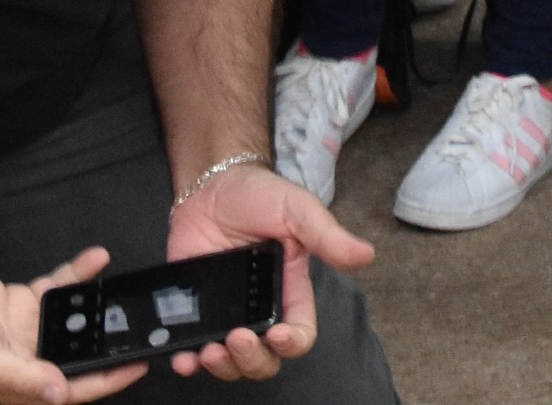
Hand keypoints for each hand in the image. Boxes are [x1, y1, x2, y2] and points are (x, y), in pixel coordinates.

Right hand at [0, 246, 144, 403]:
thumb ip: (20, 377)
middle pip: (77, 355)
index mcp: (17, 386)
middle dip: (107, 341)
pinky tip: (94, 261)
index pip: (71, 389)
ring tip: (119, 289)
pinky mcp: (22, 302)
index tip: (138, 366)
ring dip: (94, 304)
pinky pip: (57, 290)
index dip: (106, 381)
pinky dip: (76, 276)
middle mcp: (26, 361)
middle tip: (139, 323)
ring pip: (71, 320)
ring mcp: (25, 331)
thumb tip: (60, 392)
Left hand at [168, 165, 373, 380]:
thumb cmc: (260, 194)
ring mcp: (226, 312)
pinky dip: (186, 361)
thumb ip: (327, 235)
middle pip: (264, 358)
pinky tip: (184, 358)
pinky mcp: (195, 309)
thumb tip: (367, 255)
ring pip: (230, 361)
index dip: (292, 344)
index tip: (278, 334)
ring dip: (222, 367)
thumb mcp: (297, 209)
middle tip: (237, 339)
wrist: (210, 183)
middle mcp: (259, 309)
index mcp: (289, 291)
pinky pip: (192, 347)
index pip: (300, 333)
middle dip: (252, 360)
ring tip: (210, 351)